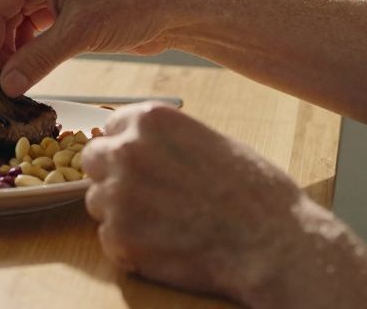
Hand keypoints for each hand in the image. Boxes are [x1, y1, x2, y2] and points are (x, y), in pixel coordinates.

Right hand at [0, 0, 193, 94]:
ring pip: (6, 25)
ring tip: (13, 86)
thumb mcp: (80, 34)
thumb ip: (37, 59)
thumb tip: (5, 86)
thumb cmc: (133, 4)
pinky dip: (23, 54)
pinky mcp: (55, 7)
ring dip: (8, 55)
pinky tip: (27, 75)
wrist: (171, 7)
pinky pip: (24, 32)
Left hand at [84, 102, 315, 302]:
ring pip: (99, 201)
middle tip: (146, 196)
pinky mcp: (119, 238)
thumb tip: (144, 148)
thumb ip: (168, 142)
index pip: (112, 127)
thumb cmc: (254, 192)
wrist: (272, 243)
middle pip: (94, 160)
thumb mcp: (210, 142)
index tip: (142, 164)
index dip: (127, 148)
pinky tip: (166, 246)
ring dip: (122, 212)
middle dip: (113, 176)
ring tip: (165, 224)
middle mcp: (125, 151)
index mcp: (149, 121)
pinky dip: (130, 245)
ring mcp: (118, 195)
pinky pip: (109, 238)